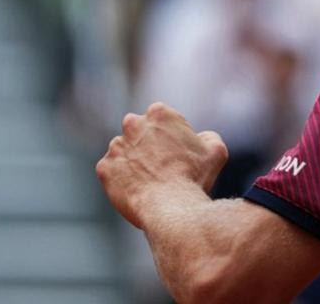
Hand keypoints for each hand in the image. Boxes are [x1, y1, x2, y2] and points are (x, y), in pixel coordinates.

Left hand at [96, 102, 228, 228]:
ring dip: (134, 161)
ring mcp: (116, 146)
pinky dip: (122, 180)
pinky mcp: (104, 168)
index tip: (177, 153)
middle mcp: (133, 124)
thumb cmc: (195, 177)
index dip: (171, 136)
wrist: (170, 206)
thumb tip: (201, 138)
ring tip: (150, 181)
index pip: (162, 119)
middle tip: (162, 165)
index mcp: (160, 113)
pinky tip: (138, 190)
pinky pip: (112, 172)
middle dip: (148, 144)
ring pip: (124, 151)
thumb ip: (208, 137)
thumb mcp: (216, 150)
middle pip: (139, 131)